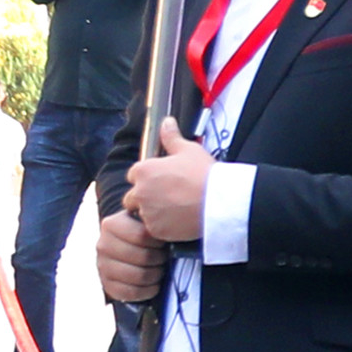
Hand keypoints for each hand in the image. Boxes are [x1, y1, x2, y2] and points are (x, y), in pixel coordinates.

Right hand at [93, 208, 162, 303]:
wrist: (128, 250)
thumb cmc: (143, 235)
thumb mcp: (144, 221)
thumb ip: (150, 220)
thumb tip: (166, 225)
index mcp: (110, 225)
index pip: (141, 235)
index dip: (158, 241)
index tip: (163, 241)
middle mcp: (103, 245)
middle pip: (142, 257)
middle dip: (160, 259)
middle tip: (164, 257)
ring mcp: (102, 266)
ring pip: (138, 276)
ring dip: (156, 275)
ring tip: (160, 270)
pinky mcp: (107, 285)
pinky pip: (132, 292)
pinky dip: (148, 291)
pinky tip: (153, 285)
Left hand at [123, 119, 211, 242]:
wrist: (219, 203)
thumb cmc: (204, 174)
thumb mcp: (189, 150)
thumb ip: (172, 137)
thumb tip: (166, 122)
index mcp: (143, 170)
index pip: (134, 175)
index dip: (147, 178)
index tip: (161, 180)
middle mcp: (139, 192)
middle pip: (133, 197)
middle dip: (145, 198)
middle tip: (167, 197)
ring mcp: (147, 213)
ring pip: (143, 214)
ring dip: (153, 212)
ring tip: (175, 210)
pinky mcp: (156, 230)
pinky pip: (154, 229)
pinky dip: (162, 227)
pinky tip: (178, 220)